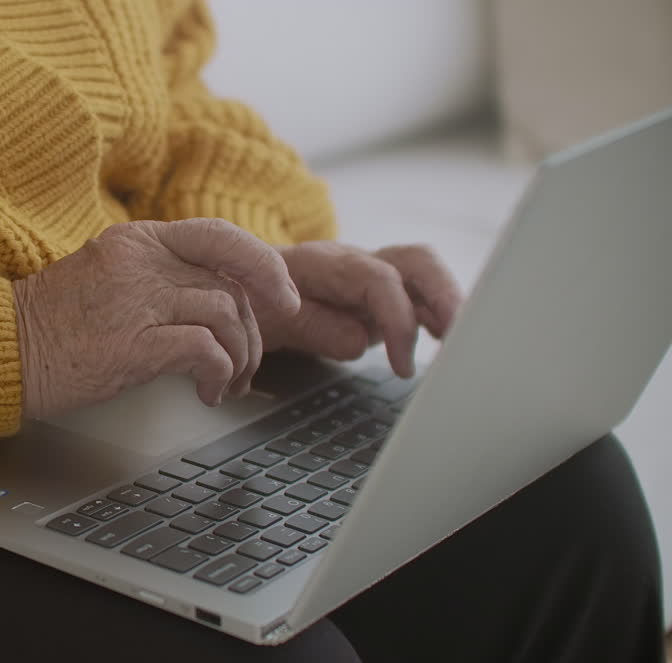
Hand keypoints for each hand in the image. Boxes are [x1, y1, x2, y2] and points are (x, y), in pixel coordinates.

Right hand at [13, 219, 299, 417]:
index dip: (263, 266)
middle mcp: (140, 263)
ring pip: (225, 316)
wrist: (1, 350)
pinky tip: (206, 393)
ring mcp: (136, 301)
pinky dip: (219, 374)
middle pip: (230, 285)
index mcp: (136, 241)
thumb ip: (158, 277)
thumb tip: (216, 299)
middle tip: (246, 364)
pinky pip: (205, 350)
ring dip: (240, 358)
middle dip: (253, 331)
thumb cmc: (51, 325)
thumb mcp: (108, 279)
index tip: (282, 297)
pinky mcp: (132, 344)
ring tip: (225, 384)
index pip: (220, 236)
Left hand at [257, 241, 462, 376]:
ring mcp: (368, 273)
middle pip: (414, 260)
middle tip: (460, 336)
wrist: (234, 286)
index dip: (398, 319)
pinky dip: (437, 313)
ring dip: (448, 303)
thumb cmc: (247, 302)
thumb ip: (310, 326)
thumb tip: (359, 341)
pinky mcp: (377, 293)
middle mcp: (351, 260)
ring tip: (465, 341)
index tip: (402, 366)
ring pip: (423, 272)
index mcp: (320, 262)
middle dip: (444, 295)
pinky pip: (417, 293)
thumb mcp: (266, 319)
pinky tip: (447, 338)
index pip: (377, 278)